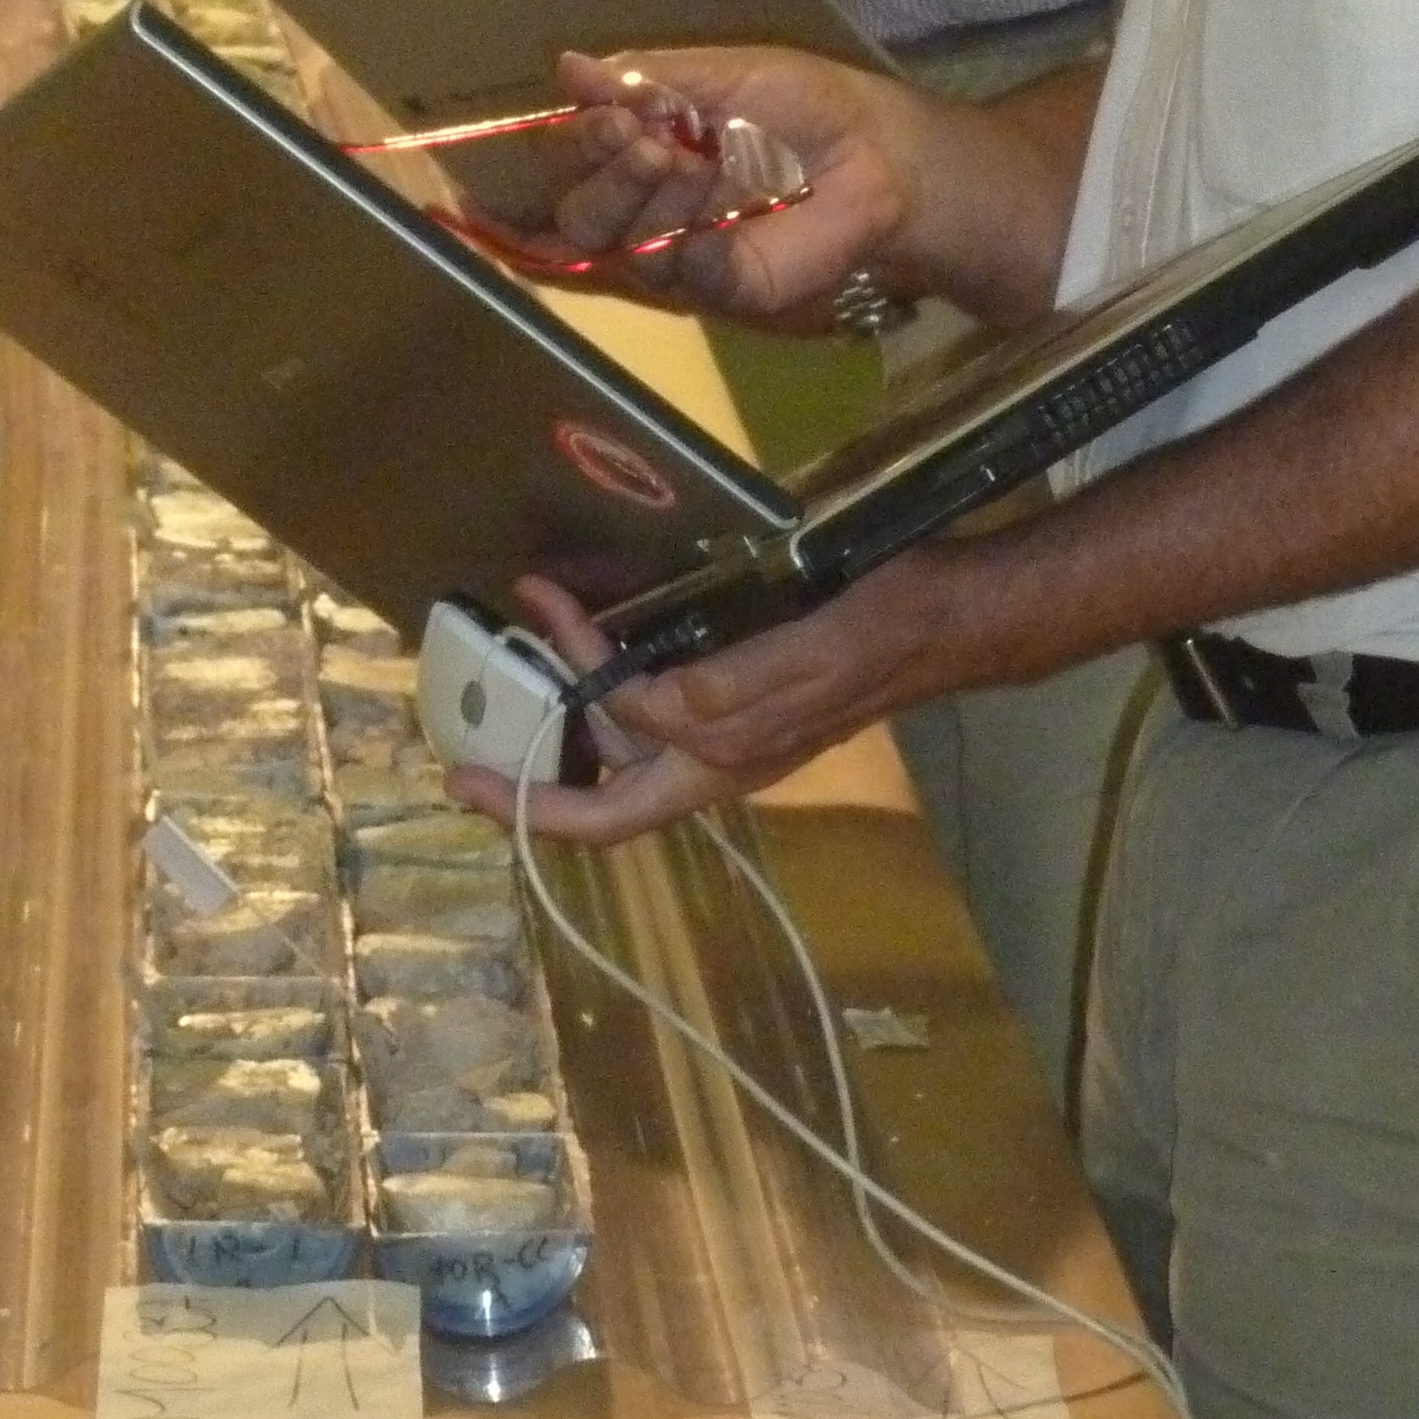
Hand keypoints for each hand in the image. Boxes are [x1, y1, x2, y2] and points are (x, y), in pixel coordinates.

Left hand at [443, 561, 977, 845]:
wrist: (950, 612)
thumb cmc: (886, 633)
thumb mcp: (804, 658)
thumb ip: (723, 692)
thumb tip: (646, 707)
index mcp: (724, 762)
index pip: (609, 809)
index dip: (534, 795)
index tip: (468, 766)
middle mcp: (717, 755)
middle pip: (606, 772)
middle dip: (541, 734)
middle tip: (491, 680)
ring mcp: (730, 722)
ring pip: (627, 725)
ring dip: (577, 676)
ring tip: (542, 609)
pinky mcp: (741, 683)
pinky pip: (656, 689)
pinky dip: (615, 660)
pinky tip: (601, 621)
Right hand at [531, 44, 923, 327]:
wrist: (877, 151)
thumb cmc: (803, 104)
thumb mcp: (721, 73)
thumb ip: (643, 76)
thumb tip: (565, 66)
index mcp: (640, 148)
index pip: (576, 156)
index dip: (582, 138)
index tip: (615, 115)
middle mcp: (647, 206)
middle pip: (581, 216)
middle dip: (607, 180)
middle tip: (652, 149)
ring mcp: (681, 253)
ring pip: (622, 248)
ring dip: (654, 203)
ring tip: (702, 167)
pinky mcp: (722, 288)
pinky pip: (682, 275)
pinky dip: (696, 241)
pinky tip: (727, 210)